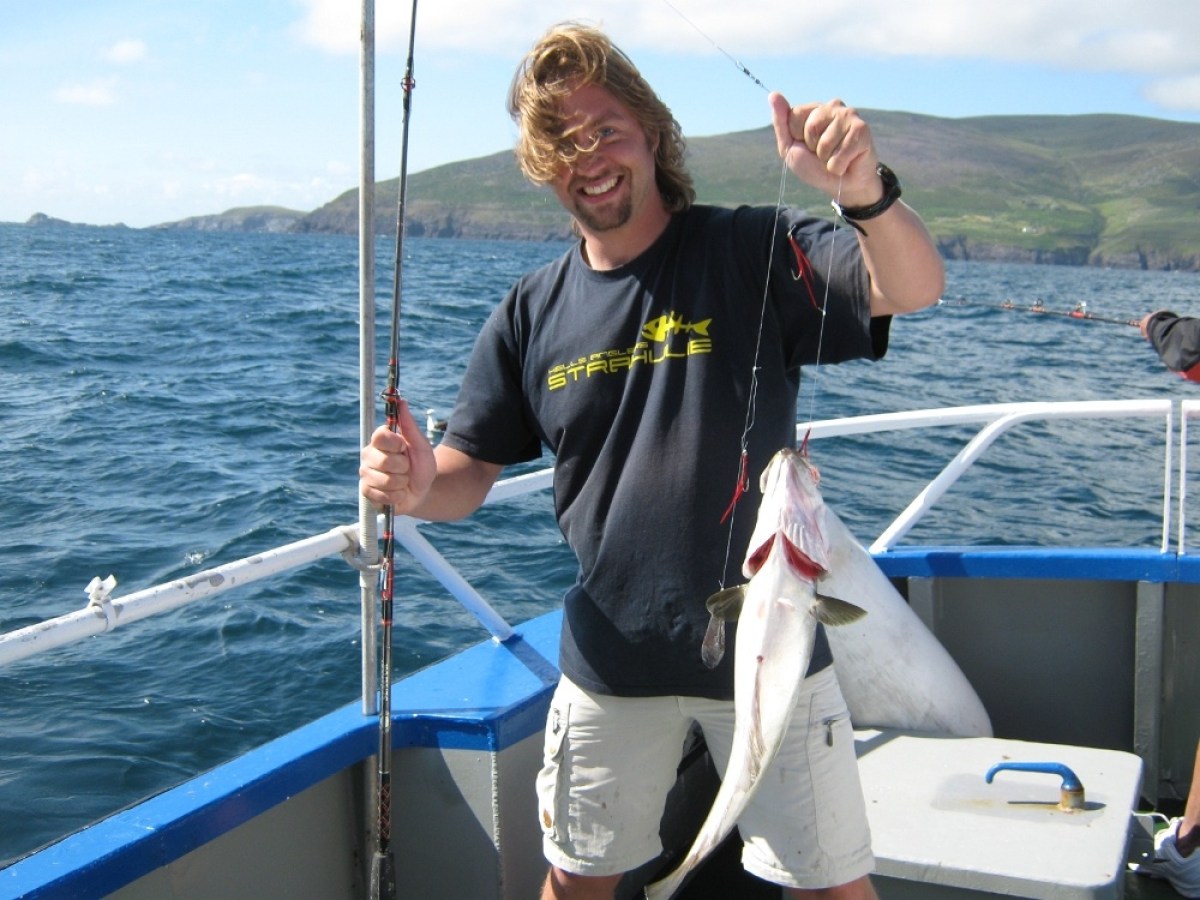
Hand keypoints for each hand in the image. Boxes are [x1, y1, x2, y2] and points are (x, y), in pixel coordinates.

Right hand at [359, 399, 435, 514]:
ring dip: (401, 483)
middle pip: (383, 460)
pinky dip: (396, 496)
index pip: (380, 436)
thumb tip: (401, 401)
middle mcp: (369, 455)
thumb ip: (409, 425)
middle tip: (405, 467)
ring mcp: (366, 474)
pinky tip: (397, 493)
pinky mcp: (366, 492)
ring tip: (402, 481)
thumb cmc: (421, 466)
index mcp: (380, 440)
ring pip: (384, 480)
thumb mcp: (421, 445)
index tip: (403, 447)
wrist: (423, 491)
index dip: (395, 444)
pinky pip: (381, 495)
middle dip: (403, 467)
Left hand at [768, 93, 882, 207]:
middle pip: (811, 128)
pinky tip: (847, 161)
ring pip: (826, 142)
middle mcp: (832, 106)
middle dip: (814, 150)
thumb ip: (781, 123)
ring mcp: (849, 115)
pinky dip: (839, 165)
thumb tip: (773, 95)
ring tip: (836, 158)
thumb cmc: (816, 167)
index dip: (797, 139)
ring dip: (828, 159)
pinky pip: (842, 153)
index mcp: (813, 109)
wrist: (842, 185)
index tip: (807, 147)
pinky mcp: (862, 129)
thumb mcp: (790, 148)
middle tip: (824, 155)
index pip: (794, 117)